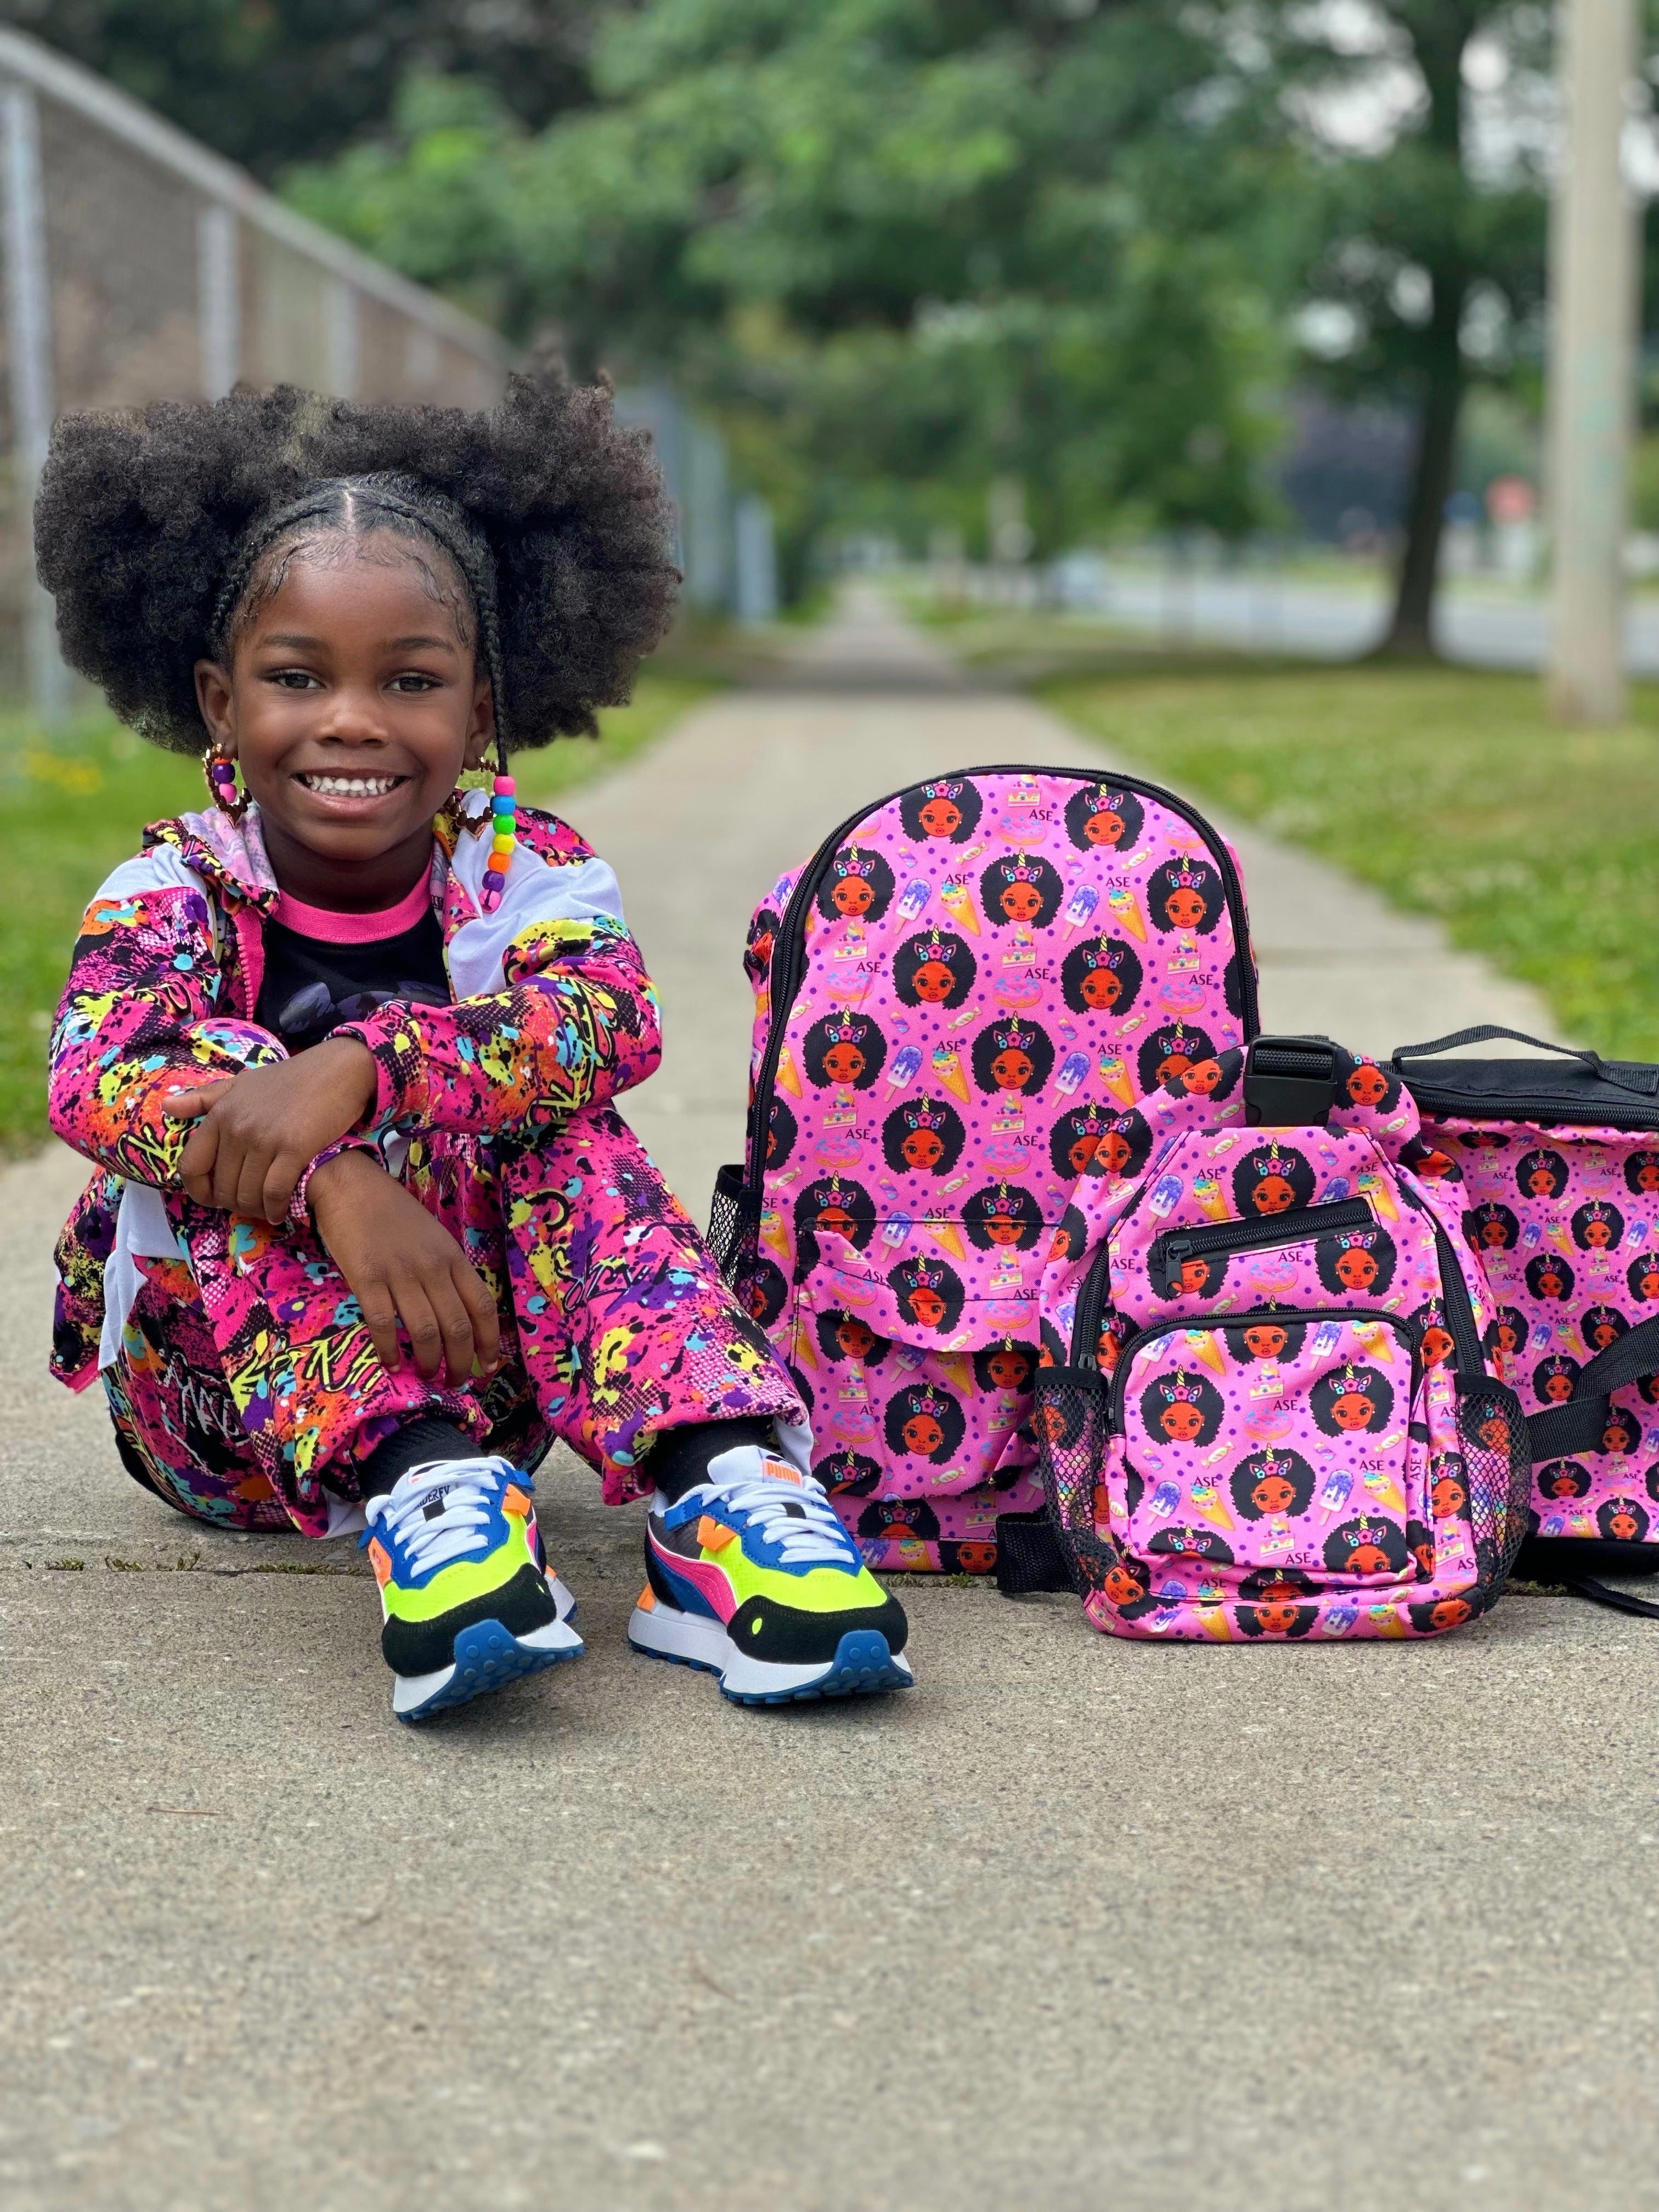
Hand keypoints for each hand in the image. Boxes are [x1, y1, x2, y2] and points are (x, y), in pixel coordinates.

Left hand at [166, 1037, 377, 1222]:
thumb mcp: (241, 1083)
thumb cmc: (290, 1079)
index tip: (214, 1198)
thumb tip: (166, 1106)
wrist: (338, 1071)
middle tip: (250, 1206)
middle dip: (234, 1204)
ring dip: (256, 1210)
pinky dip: (276, 1209)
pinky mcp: (294, 1149)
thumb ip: (204, 1098)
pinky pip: (275, 1193)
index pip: (191, 1165)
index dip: (199, 1190)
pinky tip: (281, 1212)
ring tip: (266, 1210)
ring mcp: (265, 1139)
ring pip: (248, 1194)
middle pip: (222, 1187)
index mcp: (221, 1114)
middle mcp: (237, 1128)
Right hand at [308, 1149, 501, 1386]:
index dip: (489, 1342)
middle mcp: (433, 1268)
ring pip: (426, 1331)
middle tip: (455, 1382)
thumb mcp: (433, 1238)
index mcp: (453, 1257)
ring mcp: (400, 1273)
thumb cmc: (392, 1213)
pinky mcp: (367, 1278)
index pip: (482, 1306)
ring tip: (425, 1376)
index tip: (488, 1366)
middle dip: (460, 1363)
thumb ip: (446, 1271)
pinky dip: (389, 1349)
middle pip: (458, 1327)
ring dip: (429, 1362)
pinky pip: (383, 1323)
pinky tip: (390, 1364)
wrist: (351, 1186)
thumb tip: (456, 1311)